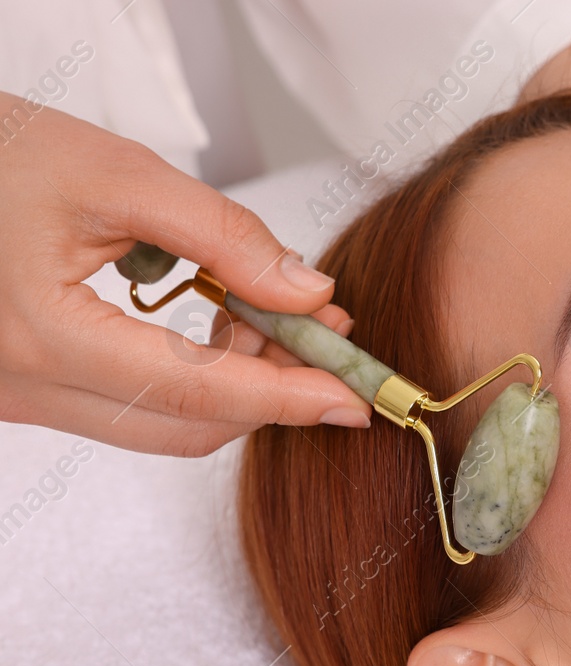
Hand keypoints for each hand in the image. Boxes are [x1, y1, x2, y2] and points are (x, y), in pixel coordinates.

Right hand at [0, 94, 370, 457]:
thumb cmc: (0, 154)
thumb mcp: (118, 173)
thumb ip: (223, 236)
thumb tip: (308, 294)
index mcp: (45, 335)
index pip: (197, 390)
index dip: (287, 397)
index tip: (356, 398)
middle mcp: (26, 386)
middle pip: (186, 426)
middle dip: (271, 392)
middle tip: (329, 340)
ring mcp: (22, 397)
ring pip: (161, 423)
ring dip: (236, 386)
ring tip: (284, 322)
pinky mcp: (29, 388)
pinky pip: (130, 405)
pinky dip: (192, 378)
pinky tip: (229, 327)